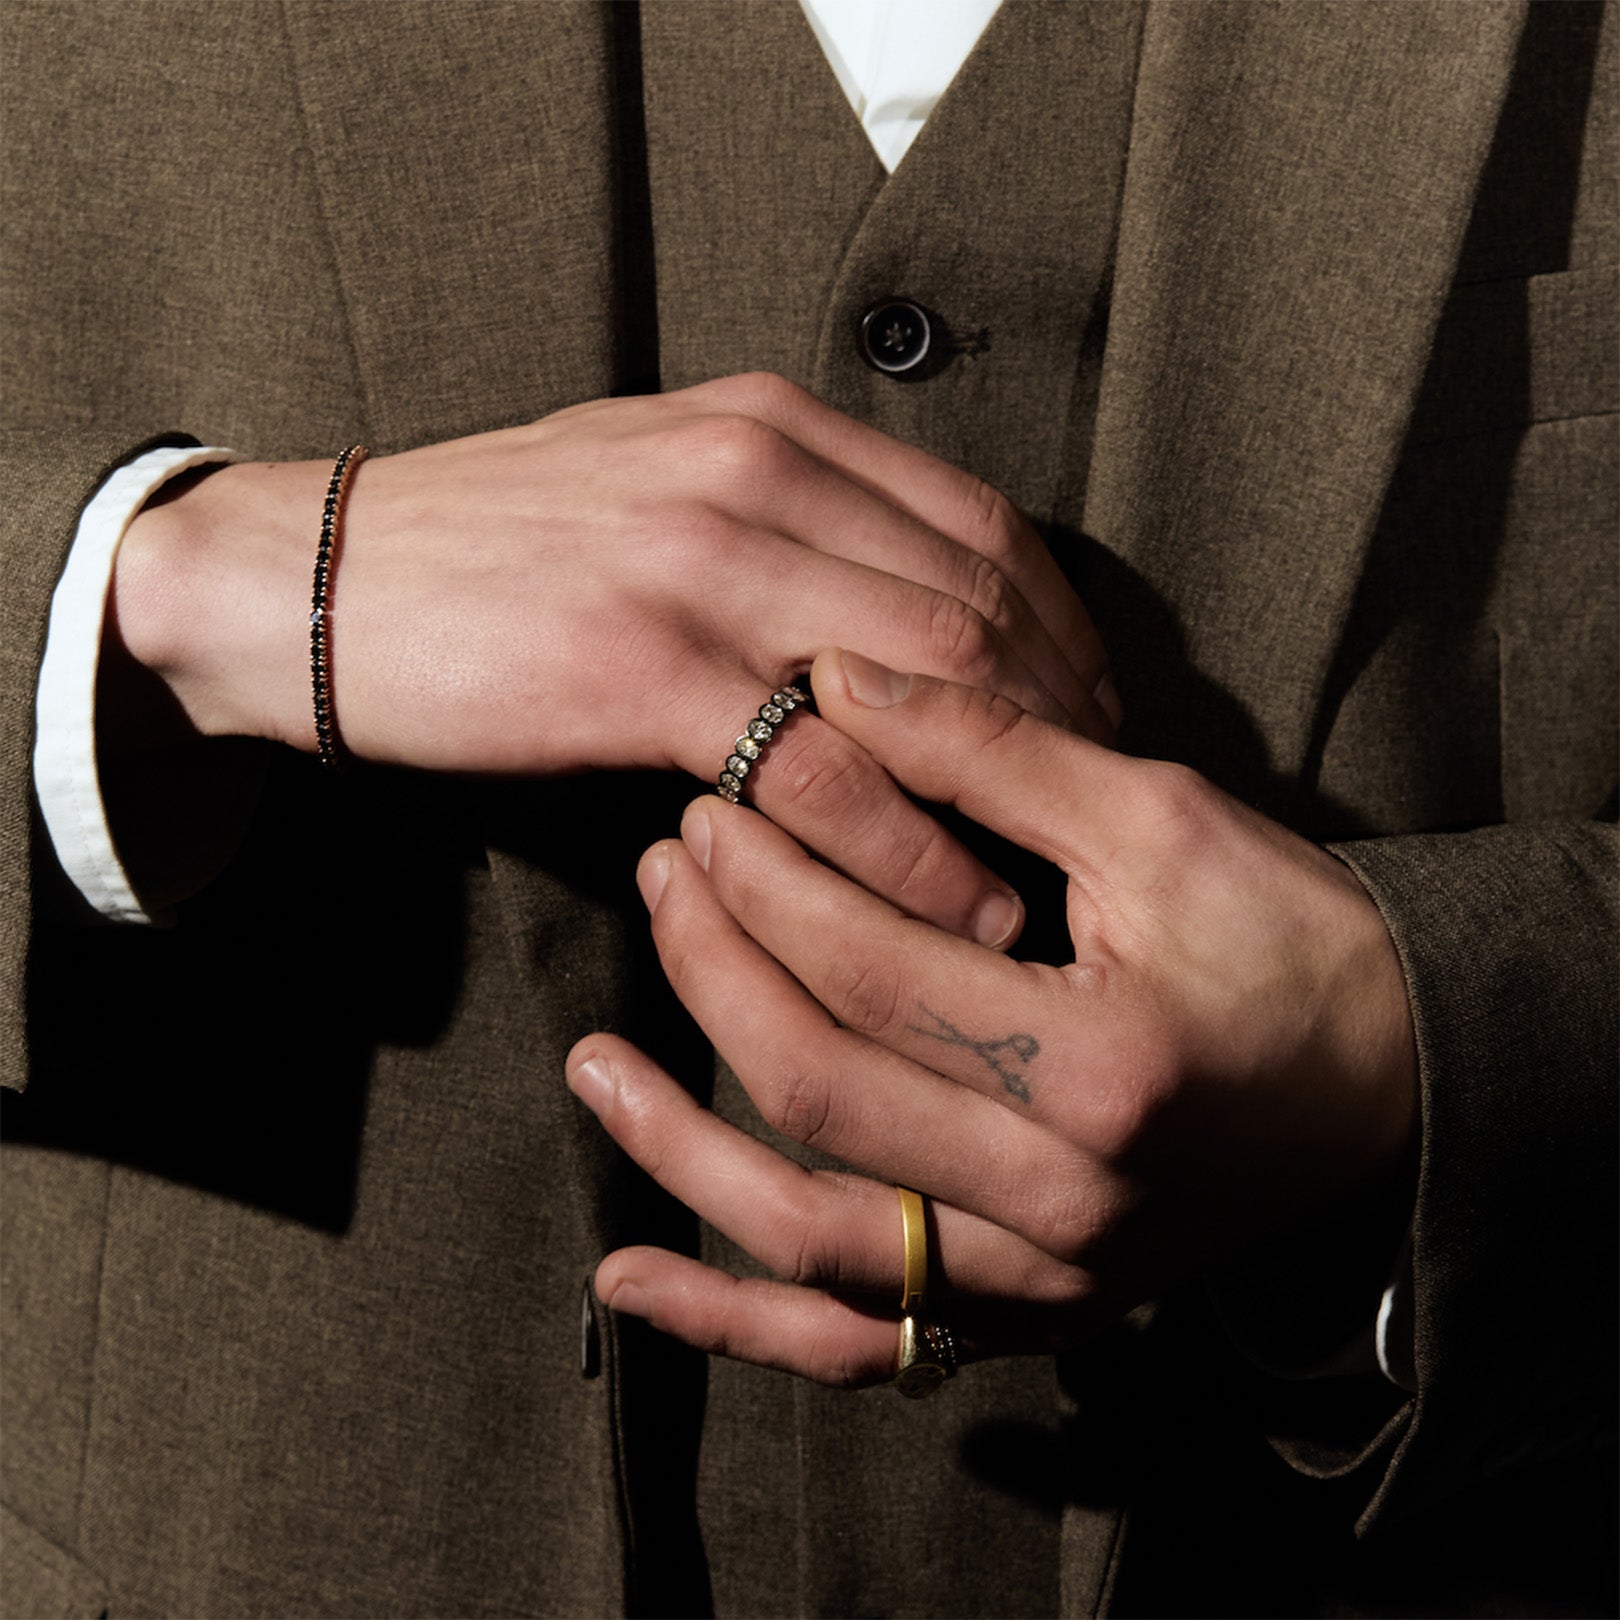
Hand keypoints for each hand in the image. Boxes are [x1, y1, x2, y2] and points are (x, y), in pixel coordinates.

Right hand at [110, 374, 1113, 933]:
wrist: (314, 579)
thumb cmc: (495, 551)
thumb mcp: (656, 488)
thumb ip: (784, 524)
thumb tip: (899, 620)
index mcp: (773, 428)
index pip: (982, 528)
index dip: (1063, 640)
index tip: (1088, 727)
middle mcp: (756, 475)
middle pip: (979, 607)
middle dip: (1060, 728)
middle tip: (1085, 823)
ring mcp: (700, 565)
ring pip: (922, 684)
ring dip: (1003, 796)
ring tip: (1043, 883)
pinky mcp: (638, 665)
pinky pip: (816, 769)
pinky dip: (902, 850)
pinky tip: (947, 909)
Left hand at [567, 650, 1417, 1383]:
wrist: (1393, 1084)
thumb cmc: (1292, 941)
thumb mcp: (1163, 821)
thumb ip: (994, 753)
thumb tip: (837, 680)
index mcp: (1102, 1070)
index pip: (873, 972)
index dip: (769, 882)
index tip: (709, 808)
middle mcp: (1064, 1204)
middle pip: (822, 1090)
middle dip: (716, 969)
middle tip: (666, 871)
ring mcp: (1042, 1283)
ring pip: (811, 1239)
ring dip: (683, 1145)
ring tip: (590, 1064)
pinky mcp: (1028, 1318)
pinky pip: (859, 1347)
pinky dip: (735, 1320)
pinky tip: (630, 1279)